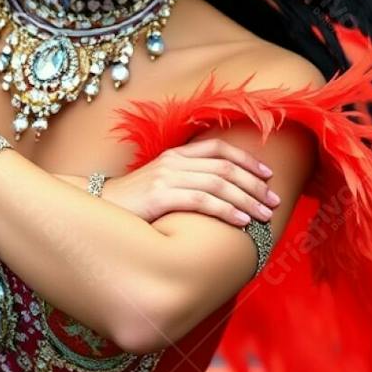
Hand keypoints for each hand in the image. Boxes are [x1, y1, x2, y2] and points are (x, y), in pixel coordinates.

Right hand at [100, 137, 279, 225]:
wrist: (96, 210)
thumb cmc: (131, 205)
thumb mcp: (161, 186)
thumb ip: (186, 183)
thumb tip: (219, 197)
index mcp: (176, 155)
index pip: (220, 149)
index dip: (248, 161)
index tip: (269, 176)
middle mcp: (174, 162)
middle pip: (226, 168)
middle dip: (255, 185)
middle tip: (275, 202)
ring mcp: (166, 177)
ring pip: (219, 184)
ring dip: (247, 200)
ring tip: (264, 216)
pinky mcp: (160, 196)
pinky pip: (202, 200)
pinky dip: (226, 210)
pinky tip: (242, 221)